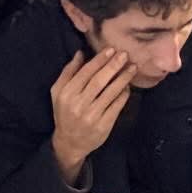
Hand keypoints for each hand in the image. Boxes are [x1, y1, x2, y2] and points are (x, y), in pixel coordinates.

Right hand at [50, 50, 134, 182]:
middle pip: (99, 81)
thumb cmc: (64, 113)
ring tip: (132, 68)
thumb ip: (68, 72)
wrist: (70, 143)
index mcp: (66, 94)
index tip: (111, 49)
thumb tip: (80, 53)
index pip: (85, 73)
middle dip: (113, 66)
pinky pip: (117, 105)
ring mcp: (92, 116)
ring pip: (110, 92)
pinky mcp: (104, 125)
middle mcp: (78, 104)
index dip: (99, 60)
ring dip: (123, 78)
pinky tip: (128, 86)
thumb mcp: (58, 92)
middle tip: (125, 55)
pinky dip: (123, 94)